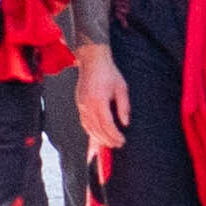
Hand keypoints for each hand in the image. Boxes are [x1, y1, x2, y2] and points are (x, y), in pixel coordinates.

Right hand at [76, 46, 128, 160]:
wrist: (92, 61)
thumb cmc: (109, 73)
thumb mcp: (122, 88)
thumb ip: (124, 107)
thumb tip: (125, 123)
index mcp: (99, 101)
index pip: (107, 125)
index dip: (115, 136)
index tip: (122, 141)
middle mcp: (88, 105)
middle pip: (97, 130)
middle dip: (107, 140)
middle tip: (118, 145)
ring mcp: (82, 105)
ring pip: (89, 128)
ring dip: (98, 139)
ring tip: (108, 145)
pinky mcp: (80, 104)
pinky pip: (84, 123)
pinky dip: (90, 132)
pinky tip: (96, 138)